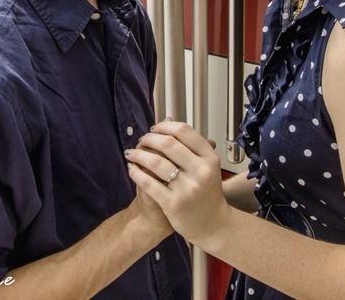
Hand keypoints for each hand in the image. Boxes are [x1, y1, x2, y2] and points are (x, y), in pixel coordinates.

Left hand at [125, 121, 228, 246]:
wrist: (212, 224)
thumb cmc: (207, 193)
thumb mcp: (206, 166)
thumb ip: (190, 145)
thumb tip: (168, 119)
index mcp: (210, 158)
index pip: (184, 131)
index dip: (164, 126)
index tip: (154, 128)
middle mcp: (201, 171)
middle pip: (168, 143)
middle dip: (149, 138)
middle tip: (141, 140)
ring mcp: (188, 188)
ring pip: (156, 162)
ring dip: (138, 154)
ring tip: (132, 153)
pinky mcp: (174, 204)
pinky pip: (149, 183)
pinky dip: (136, 173)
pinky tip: (132, 169)